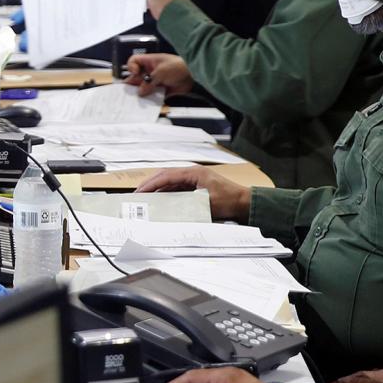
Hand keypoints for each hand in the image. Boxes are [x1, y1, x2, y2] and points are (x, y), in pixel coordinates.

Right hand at [125, 53, 192, 96]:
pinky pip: (151, 96)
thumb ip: (149, 82)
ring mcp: (155, 82)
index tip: (135, 73)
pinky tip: (148, 102)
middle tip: (130, 92)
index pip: (134, 62)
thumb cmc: (179, 67)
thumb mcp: (161, 72)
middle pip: (136, 77)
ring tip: (138, 99)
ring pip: (142, 88)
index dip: (131, 67)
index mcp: (149, 62)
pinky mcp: (160, 91)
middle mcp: (150, 72)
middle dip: (132, 84)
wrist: (194, 75)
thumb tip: (140, 92)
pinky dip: (149, 100)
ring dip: (140, 94)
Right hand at [135, 166, 250, 221]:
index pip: (167, 176)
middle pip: (165, 176)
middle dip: (150, 184)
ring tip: (145, 198)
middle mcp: (192, 173)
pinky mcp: (196, 186)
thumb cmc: (229, 201)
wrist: (245, 203)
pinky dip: (167, 193)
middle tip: (137, 194)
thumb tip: (167, 209)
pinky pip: (177, 187)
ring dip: (158, 189)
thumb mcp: (206, 204)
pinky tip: (160, 200)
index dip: (151, 184)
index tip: (139, 192)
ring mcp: (194, 179)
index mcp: (194, 173)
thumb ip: (186, 205)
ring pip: (170, 182)